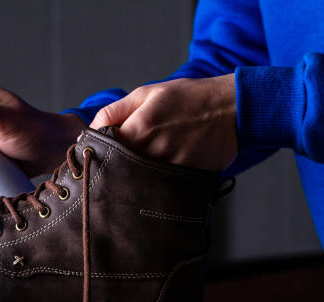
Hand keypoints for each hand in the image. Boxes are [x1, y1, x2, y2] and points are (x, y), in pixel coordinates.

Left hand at [90, 74, 236, 170]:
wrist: (234, 108)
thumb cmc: (188, 97)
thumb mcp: (146, 93)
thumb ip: (114, 111)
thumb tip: (89, 130)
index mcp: (140, 127)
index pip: (104, 148)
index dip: (98, 151)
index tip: (97, 152)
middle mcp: (154, 150)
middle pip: (119, 169)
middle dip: (113, 168)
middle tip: (116, 163)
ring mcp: (171, 167)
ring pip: (139, 180)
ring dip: (134, 176)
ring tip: (139, 166)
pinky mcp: (186, 179)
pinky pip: (161, 186)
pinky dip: (155, 182)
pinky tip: (157, 173)